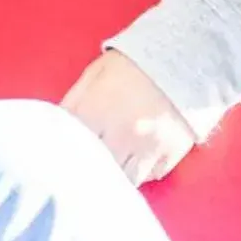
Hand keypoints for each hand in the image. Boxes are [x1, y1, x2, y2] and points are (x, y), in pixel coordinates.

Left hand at [60, 50, 195, 184]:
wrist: (184, 59)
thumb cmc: (132, 66)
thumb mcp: (93, 76)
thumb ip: (72, 105)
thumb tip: (57, 128)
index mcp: (97, 113)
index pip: (72, 149)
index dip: (66, 156)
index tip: (63, 158)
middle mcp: (123, 135)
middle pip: (97, 170)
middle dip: (90, 168)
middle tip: (85, 166)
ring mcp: (149, 149)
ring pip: (124, 181)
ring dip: (116, 175)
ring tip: (111, 165)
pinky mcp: (171, 155)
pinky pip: (150, 177)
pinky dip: (140, 172)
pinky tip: (135, 158)